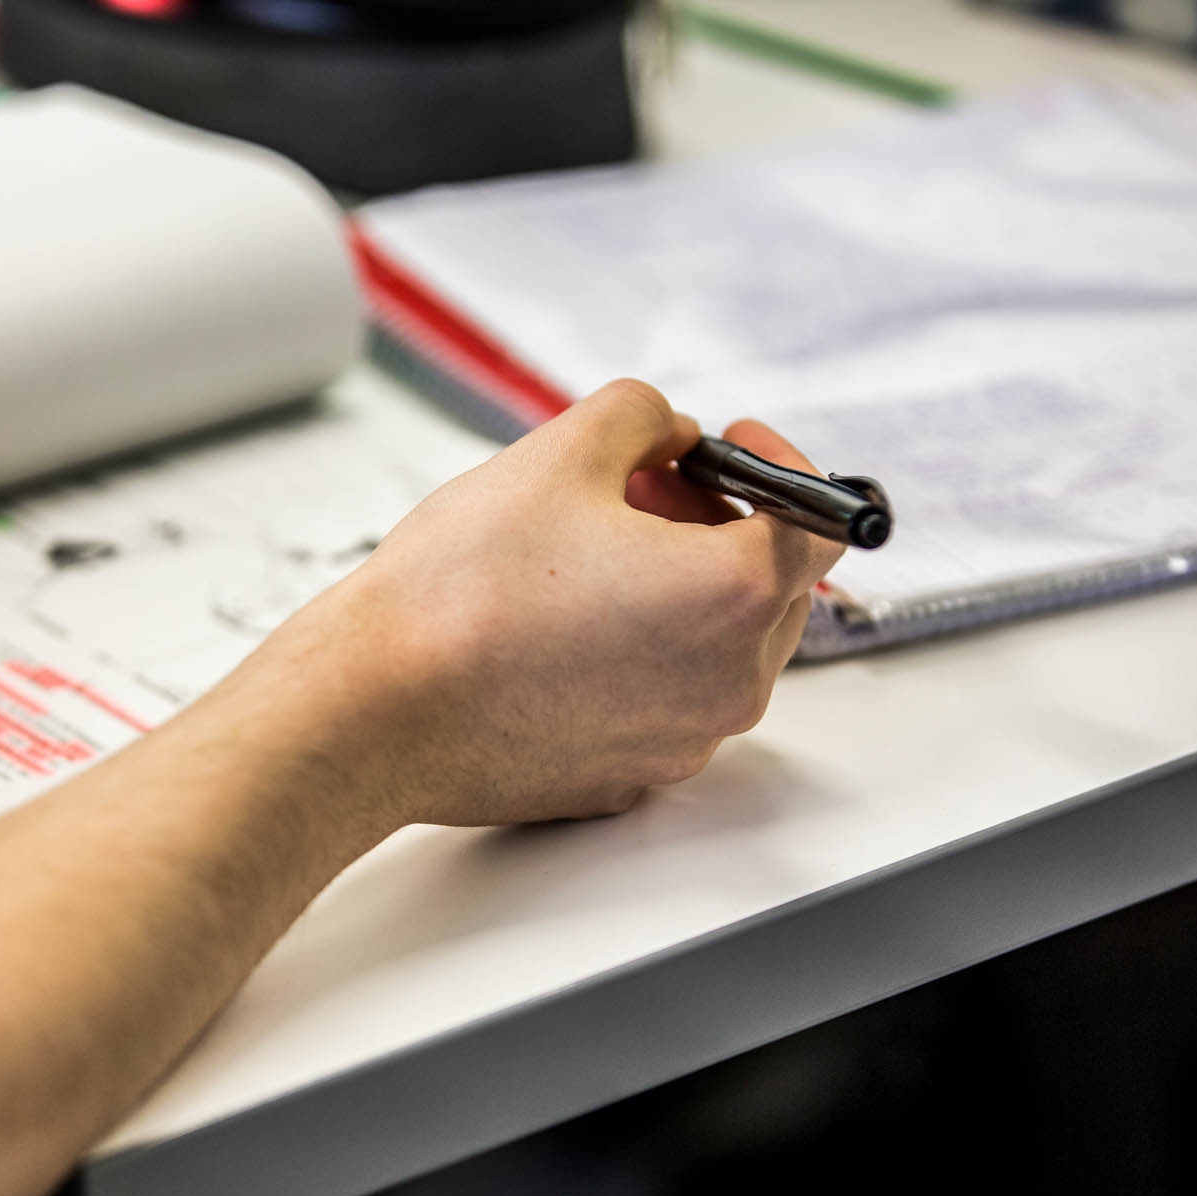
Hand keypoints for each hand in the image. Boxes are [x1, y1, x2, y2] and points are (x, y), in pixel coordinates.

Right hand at [267, 379, 845, 825]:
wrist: (372, 710)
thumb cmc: (459, 593)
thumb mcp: (560, 452)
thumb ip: (643, 416)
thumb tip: (669, 432)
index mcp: (731, 597)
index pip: (823, 522)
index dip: (781, 468)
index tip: (730, 450)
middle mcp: (727, 685)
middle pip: (772, 588)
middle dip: (721, 524)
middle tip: (640, 489)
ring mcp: (680, 742)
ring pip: (719, 648)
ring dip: (681, 589)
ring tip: (588, 555)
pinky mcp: (628, 777)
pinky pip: (664, 699)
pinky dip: (639, 654)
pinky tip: (560, 625)